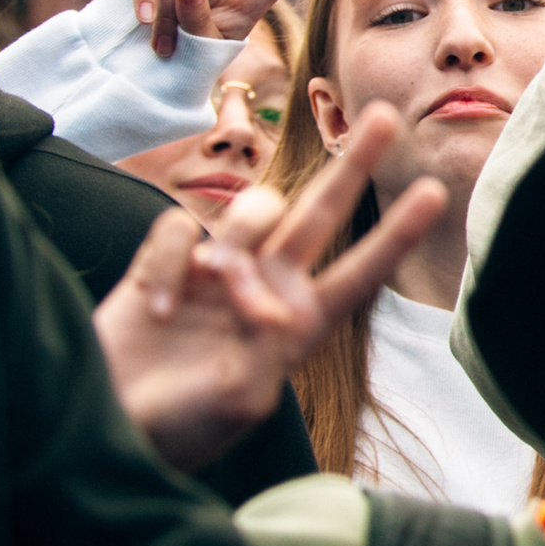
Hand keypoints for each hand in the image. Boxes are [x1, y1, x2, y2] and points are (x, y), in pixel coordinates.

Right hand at [93, 104, 441, 471]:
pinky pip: (180, 229)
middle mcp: (266, 286)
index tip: (435, 194)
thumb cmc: (182, 429)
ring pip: (252, 212)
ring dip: (238, 242)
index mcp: (298, 323)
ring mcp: (216, 270)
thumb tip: (272, 302)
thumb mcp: (239, 401)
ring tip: (211, 287)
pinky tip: (159, 309)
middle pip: (320, 212)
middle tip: (386, 116)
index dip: (395, 234)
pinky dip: (172, 263)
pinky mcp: (165, 261)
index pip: (359, 272)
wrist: (108, 429)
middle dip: (354, 165)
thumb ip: (265, 350)